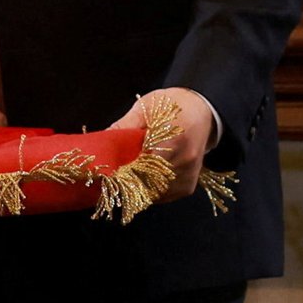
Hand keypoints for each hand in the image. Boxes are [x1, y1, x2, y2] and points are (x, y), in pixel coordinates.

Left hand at [111, 87, 212, 201]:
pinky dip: (150, 190)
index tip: (109, 169)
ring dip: (138, 187)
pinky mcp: (188, 186)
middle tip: (115, 173)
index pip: (143, 164)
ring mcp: (188, 175)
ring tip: (130, 172)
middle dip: (128, 180)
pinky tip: (145, 176)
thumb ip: (124, 126)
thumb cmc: (171, 106)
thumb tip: (101, 143)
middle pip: (146, 181)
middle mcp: (185, 159)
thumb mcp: (145, 107)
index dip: (123, 169)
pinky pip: (162, 196)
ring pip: (153, 193)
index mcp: (174, 137)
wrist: (201, 111)